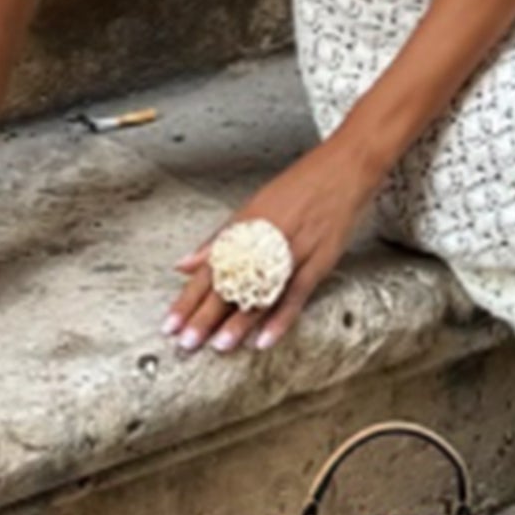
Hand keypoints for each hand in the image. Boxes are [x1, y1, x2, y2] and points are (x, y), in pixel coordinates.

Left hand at [163, 139, 375, 358]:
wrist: (344, 168)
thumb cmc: (299, 186)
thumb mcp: (253, 206)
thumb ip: (219, 239)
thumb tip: (184, 264)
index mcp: (246, 224)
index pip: (209, 268)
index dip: (188, 298)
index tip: (170, 323)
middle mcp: (265, 238)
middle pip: (231, 282)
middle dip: (205, 315)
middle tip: (186, 342)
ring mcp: (293, 249)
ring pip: (261, 291)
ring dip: (238, 323)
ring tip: (219, 346)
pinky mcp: (319, 259)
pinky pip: (296, 294)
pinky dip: (280, 319)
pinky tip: (264, 339)